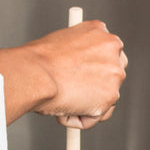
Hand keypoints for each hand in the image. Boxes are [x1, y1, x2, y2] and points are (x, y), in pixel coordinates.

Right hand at [0, 21, 126, 127]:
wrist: (35, 74)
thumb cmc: (38, 61)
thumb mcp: (61, 43)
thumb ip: (77, 53)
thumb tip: (77, 69)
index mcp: (99, 31)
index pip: (106, 52)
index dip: (93, 68)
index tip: (81, 76)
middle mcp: (112, 48)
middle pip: (113, 74)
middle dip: (96, 88)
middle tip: (73, 94)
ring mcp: (114, 72)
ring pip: (105, 97)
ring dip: (86, 105)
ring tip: (63, 101)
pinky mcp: (110, 96)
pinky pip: (97, 115)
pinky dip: (81, 119)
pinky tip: (64, 110)